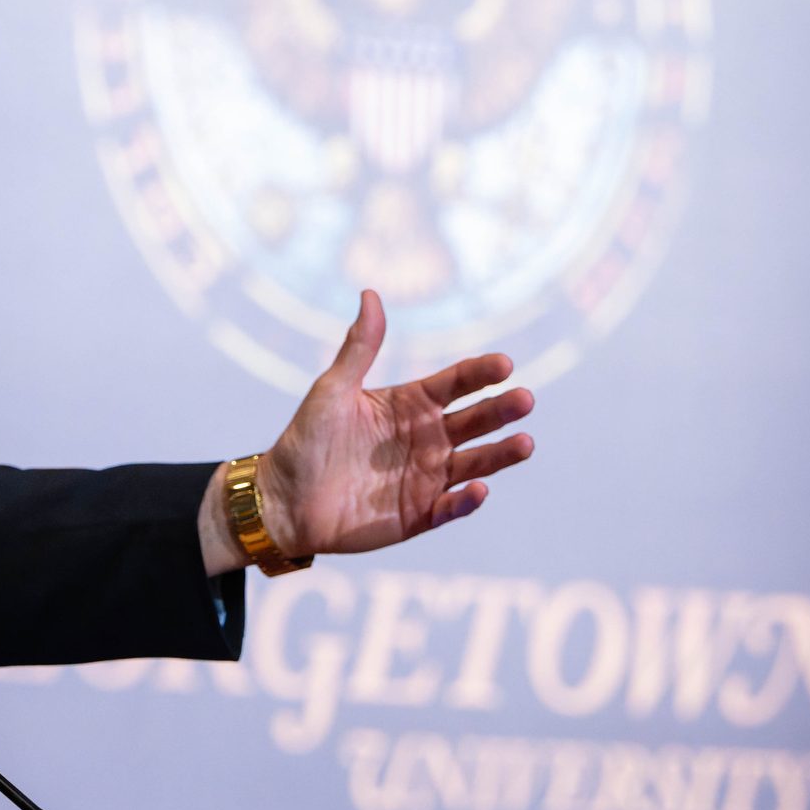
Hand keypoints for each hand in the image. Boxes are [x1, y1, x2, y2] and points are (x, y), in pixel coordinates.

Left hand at [199, 290, 533, 573]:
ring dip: (500, 455)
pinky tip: (481, 489)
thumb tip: (370, 294)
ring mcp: (425, 479)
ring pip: (475, 463)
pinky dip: (466, 501)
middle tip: (525, 399)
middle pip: (475, 421)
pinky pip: (449, 508)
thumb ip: (359, 348)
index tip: (504, 365)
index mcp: (410, 405)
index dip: (480, 374)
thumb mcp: (332, 391)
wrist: (282, 501)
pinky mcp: (418, 515)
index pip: (456, 384)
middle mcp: (426, 440)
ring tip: (526, 443)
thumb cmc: (305, 442)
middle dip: (501, 411)